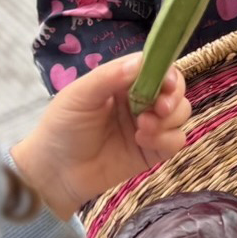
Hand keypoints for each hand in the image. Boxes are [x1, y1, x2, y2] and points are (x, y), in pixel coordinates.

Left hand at [9, 53, 190, 219]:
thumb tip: (142, 63)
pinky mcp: (154, 151)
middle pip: (175, 90)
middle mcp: (140, 101)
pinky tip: (143, 142)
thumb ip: (109, 77)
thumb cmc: (61, 128)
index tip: (166, 85)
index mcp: (122, 82)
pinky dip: (167, 140)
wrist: (55, 174)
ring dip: (168, 120)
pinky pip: (177, 140)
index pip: (156, 69)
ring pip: (181, 114)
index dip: (167, 74)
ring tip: (142, 130)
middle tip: (159, 109)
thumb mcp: (78, 96)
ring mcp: (149, 126)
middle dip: (173, 99)